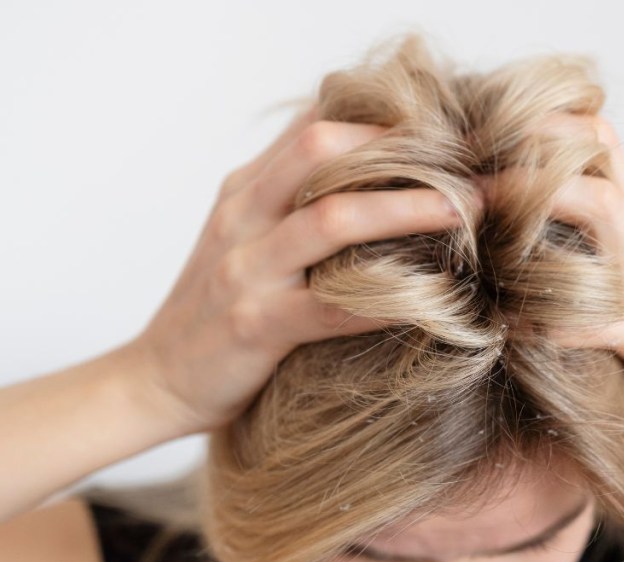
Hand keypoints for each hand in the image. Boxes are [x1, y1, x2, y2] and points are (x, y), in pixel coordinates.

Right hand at [125, 106, 467, 434]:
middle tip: (467, 169)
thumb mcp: (245, 238)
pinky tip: (438, 299)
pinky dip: (390, 298)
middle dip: (401, 151)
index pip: (313, 126)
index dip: (381, 119)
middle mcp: (242, 217)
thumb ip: (294, 203)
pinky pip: (334, 306)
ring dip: (407, 209)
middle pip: (320, 150)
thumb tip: (367, 176)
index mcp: (245, 190)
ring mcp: (246, 270)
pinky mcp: (255, 325)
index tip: (445, 132)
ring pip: (332, 219)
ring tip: (464, 211)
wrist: (156, 379)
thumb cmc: (215, 309)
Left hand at [483, 114, 623, 429]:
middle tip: (469, 178)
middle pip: (596, 156)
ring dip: (536, 209)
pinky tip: (507, 328)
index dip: (544, 124)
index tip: (484, 140)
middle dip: (530, 152)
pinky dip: (545, 322)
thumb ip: (599, 242)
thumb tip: (528, 232)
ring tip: (481, 229)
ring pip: (601, 210)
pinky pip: (590, 317)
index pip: (599, 139)